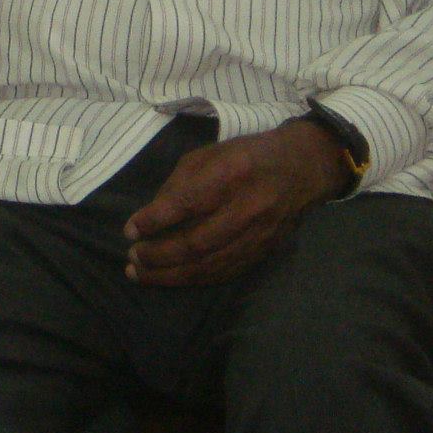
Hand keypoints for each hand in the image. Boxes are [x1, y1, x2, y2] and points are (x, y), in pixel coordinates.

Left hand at [122, 120, 349, 286]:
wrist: (302, 168)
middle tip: (132, 256)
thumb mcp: (208, 154)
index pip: (187, 203)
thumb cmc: (247, 156)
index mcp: (233, 173)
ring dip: (171, 274)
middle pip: (197, 243)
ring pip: (210, 265)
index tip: (130, 229)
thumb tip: (149, 218)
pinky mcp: (265, 252)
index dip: (154, 220)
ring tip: (141, 273)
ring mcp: (260, 235)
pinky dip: (195, 278)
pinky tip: (172, 277)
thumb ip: (178, 184)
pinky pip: (225, 272)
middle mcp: (249, 207)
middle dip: (159, 255)